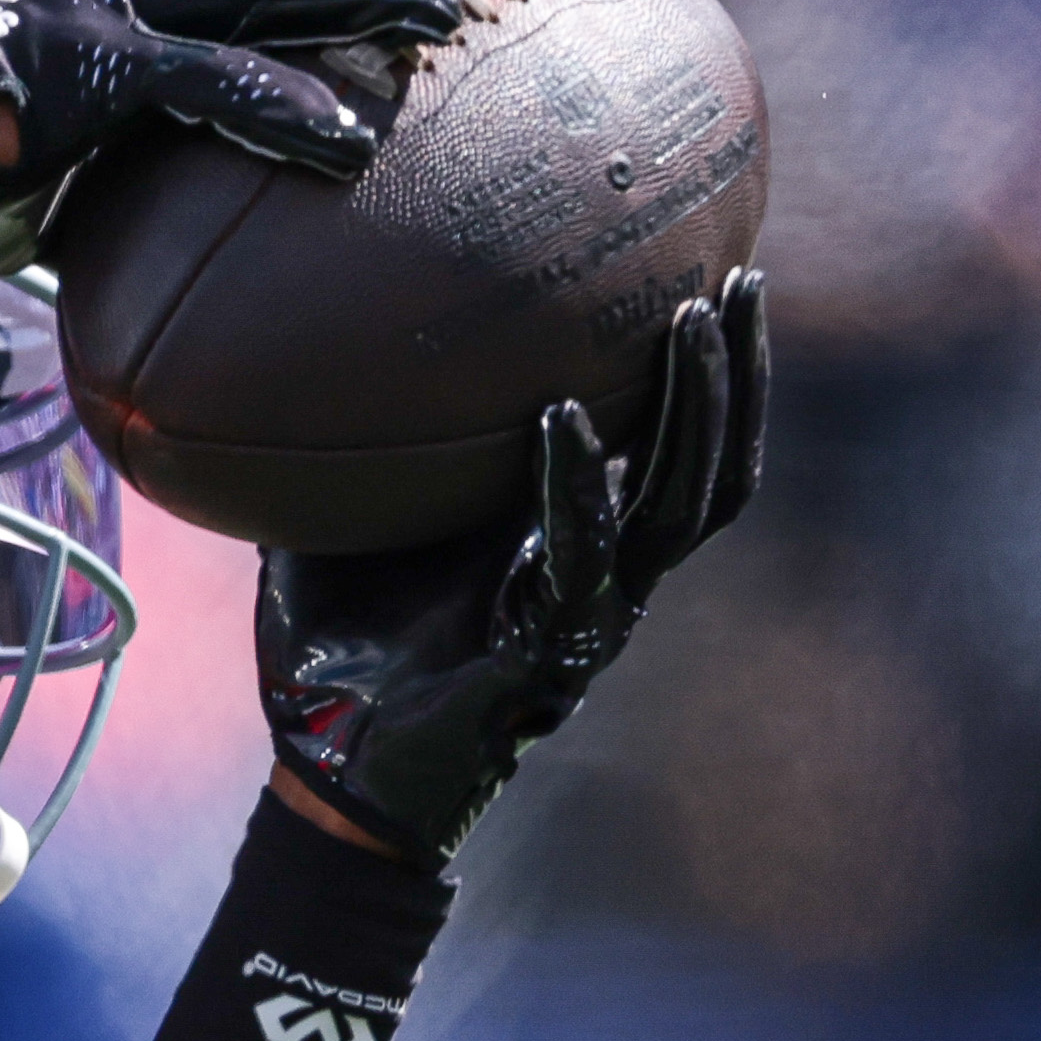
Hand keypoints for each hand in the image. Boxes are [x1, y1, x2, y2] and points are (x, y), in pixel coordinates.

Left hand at [261, 274, 768, 866]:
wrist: (322, 772)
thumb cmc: (335, 649)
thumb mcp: (346, 520)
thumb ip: (355, 440)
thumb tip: (296, 328)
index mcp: (571, 542)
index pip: (673, 446)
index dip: (712, 372)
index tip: (719, 268)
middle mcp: (602, 578)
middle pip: (710, 464)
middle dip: (737, 373)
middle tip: (744, 277)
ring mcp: (587, 620)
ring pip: (681, 505)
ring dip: (696, 410)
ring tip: (689, 320)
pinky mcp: (548, 659)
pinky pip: (582, 561)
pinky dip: (577, 488)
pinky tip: (563, 418)